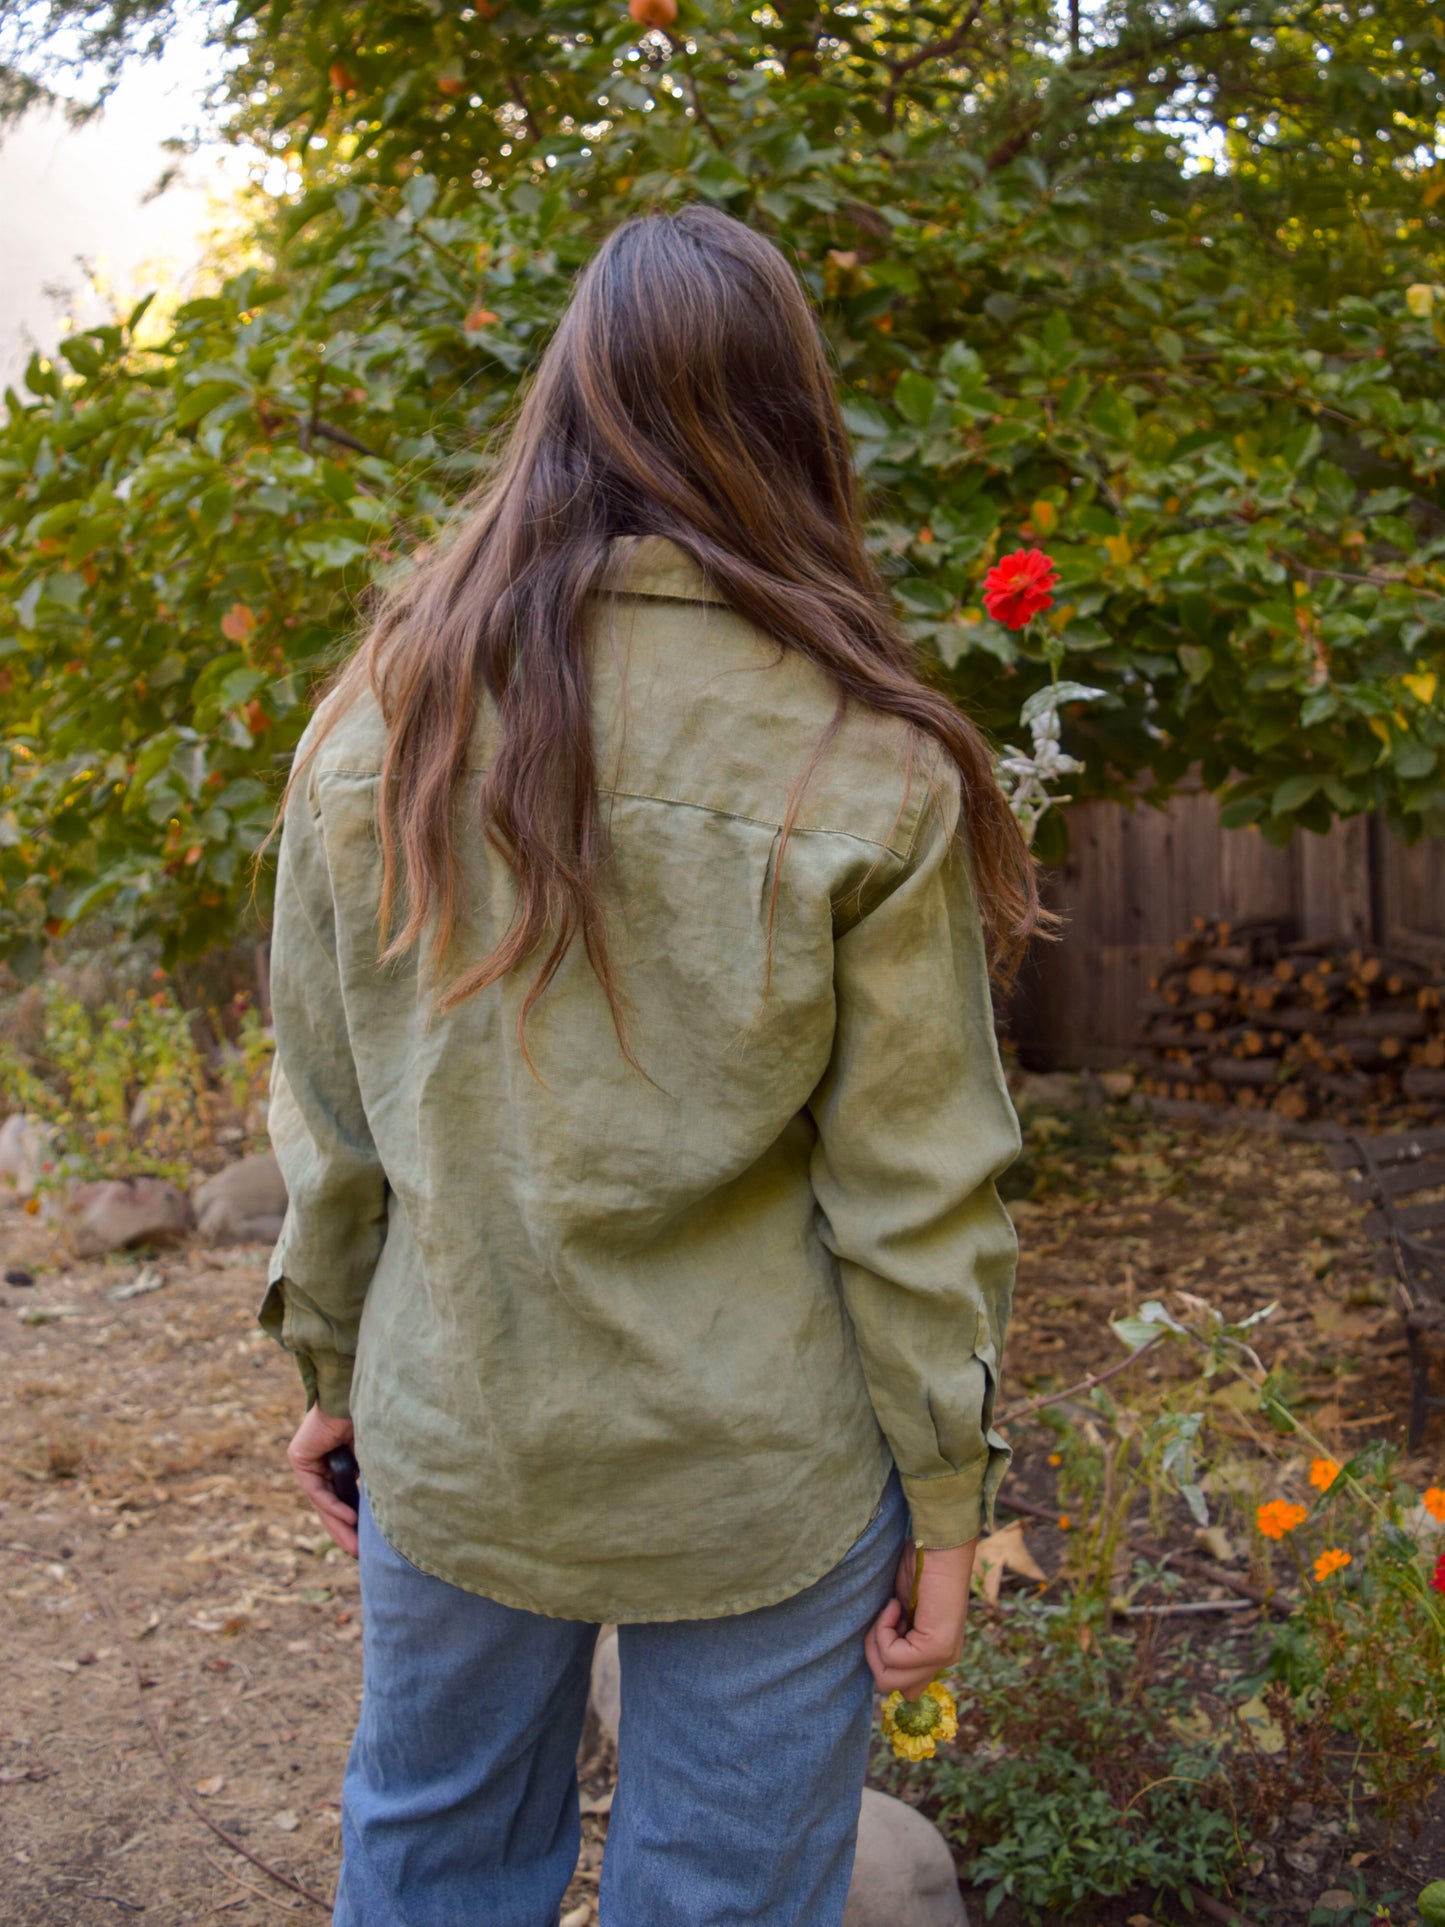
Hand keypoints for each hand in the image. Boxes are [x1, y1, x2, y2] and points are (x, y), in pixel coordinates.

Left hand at [287, 1404, 358, 1557]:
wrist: (356, 1392)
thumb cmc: (372, 1418)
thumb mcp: (372, 1458)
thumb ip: (371, 1480)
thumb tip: (386, 1510)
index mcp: (336, 1459)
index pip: (340, 1497)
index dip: (351, 1522)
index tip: (364, 1543)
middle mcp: (319, 1460)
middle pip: (329, 1504)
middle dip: (344, 1531)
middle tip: (357, 1553)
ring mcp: (307, 1459)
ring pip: (321, 1501)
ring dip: (338, 1524)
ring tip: (354, 1546)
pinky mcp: (299, 1456)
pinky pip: (316, 1489)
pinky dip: (332, 1504)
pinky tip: (348, 1518)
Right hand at [865, 1538, 975, 1698]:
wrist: (937, 1544)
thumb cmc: (918, 1567)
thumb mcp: (901, 1611)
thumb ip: (897, 1638)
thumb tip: (879, 1661)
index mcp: (937, 1654)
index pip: (906, 1688)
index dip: (883, 1657)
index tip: (889, 1620)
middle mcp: (943, 1660)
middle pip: (895, 1688)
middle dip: (876, 1655)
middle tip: (885, 1619)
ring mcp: (942, 1656)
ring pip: (889, 1679)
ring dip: (878, 1644)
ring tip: (890, 1612)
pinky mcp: (936, 1647)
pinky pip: (892, 1656)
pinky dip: (883, 1629)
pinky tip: (895, 1604)